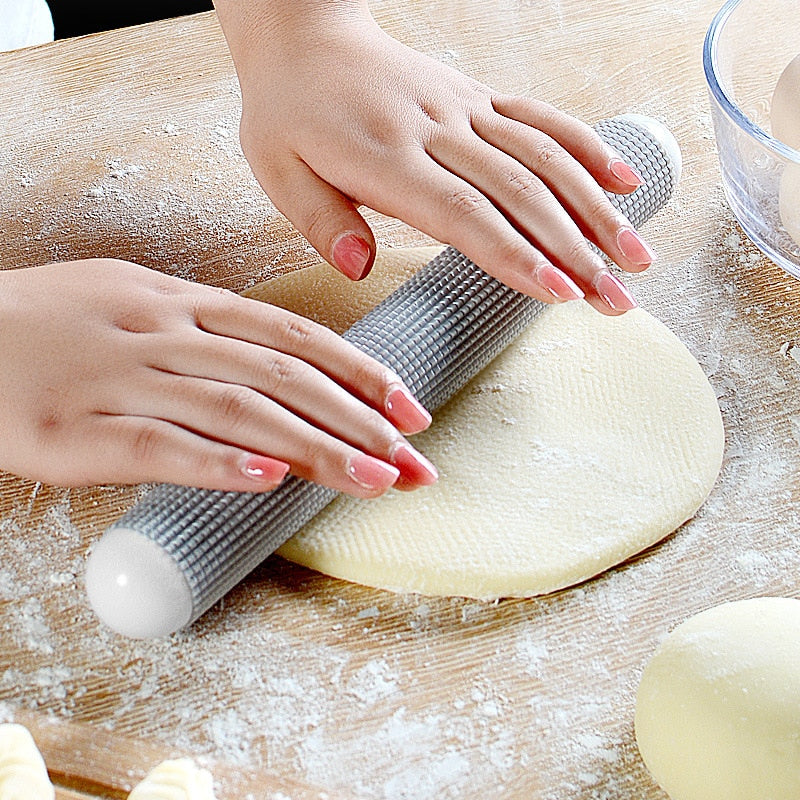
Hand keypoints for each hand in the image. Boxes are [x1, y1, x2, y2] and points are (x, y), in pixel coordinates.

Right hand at [0, 260, 436, 495]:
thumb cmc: (53, 325)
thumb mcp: (135, 302)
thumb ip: (207, 332)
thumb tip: (281, 369)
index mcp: (181, 302)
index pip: (293, 335)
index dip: (359, 371)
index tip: (410, 406)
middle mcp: (162, 335)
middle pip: (281, 377)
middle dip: (358, 421)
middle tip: (414, 461)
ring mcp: (119, 381)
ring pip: (236, 411)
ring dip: (312, 447)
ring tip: (372, 479)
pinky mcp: (73, 432)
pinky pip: (157, 447)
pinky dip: (218, 462)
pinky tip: (270, 479)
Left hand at [213, 0, 655, 314]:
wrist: (305, 36)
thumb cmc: (288, 112)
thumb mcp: (276, 170)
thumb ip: (320, 219)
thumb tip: (359, 267)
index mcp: (386, 158)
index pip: (464, 213)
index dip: (516, 254)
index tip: (562, 293)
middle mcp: (437, 130)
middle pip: (520, 193)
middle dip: (576, 250)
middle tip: (619, 301)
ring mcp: (464, 109)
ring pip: (544, 158)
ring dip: (597, 210)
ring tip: (638, 256)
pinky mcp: (479, 97)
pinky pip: (541, 118)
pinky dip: (587, 148)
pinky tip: (625, 180)